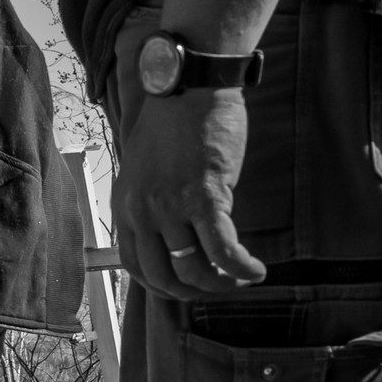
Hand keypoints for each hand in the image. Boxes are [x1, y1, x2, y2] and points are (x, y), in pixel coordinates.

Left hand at [113, 87, 266, 298]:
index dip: (162, 286)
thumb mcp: (145, 171)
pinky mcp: (206, 198)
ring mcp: (172, 208)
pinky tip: (256, 271)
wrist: (188, 89)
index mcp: (125, 206)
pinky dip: (241, 268)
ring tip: (241, 279)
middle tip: (216, 287)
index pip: (135, 265)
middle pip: (163, 276)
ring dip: (221, 284)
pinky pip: (223, 250)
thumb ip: (153, 204)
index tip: (184, 288)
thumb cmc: (172, 125)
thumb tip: (175, 235)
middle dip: (192, 292)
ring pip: (194, 269)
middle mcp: (143, 212)